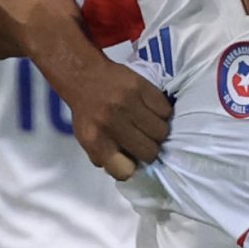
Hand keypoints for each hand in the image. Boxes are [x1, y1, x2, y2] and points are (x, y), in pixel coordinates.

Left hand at [48, 53, 170, 180]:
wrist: (83, 75)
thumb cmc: (87, 111)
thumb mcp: (86, 139)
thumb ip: (105, 156)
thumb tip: (130, 169)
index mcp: (96, 140)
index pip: (125, 171)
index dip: (131, 167)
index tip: (132, 160)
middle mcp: (112, 122)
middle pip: (149, 151)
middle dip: (150, 150)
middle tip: (145, 142)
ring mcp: (128, 103)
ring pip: (161, 132)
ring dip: (158, 132)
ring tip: (149, 125)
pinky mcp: (141, 87)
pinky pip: (165, 110)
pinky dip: (162, 113)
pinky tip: (152, 111)